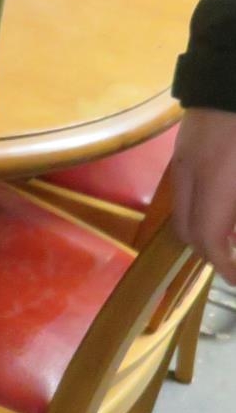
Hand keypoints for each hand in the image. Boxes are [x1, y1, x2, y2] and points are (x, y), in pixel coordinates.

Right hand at [173, 108, 235, 282]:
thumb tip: (235, 233)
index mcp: (217, 178)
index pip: (208, 237)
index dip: (224, 264)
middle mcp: (190, 173)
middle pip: (187, 231)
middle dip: (209, 252)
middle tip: (235, 258)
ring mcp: (182, 158)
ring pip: (181, 212)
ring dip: (204, 229)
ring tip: (232, 231)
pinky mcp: (183, 147)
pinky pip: (185, 190)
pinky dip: (201, 206)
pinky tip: (225, 200)